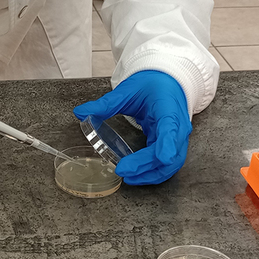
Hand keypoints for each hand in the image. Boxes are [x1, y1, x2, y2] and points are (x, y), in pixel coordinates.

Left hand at [73, 70, 190, 184]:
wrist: (168, 80)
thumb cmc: (151, 84)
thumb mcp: (128, 90)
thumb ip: (105, 104)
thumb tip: (80, 112)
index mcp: (168, 110)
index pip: (171, 129)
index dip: (168, 145)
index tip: (162, 157)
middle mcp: (178, 127)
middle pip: (171, 154)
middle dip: (149, 166)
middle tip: (123, 171)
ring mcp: (177, 137)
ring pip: (172, 163)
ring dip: (152, 174)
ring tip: (129, 178)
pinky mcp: (173, 144)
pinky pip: (168, 164)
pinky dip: (154, 172)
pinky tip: (138, 175)